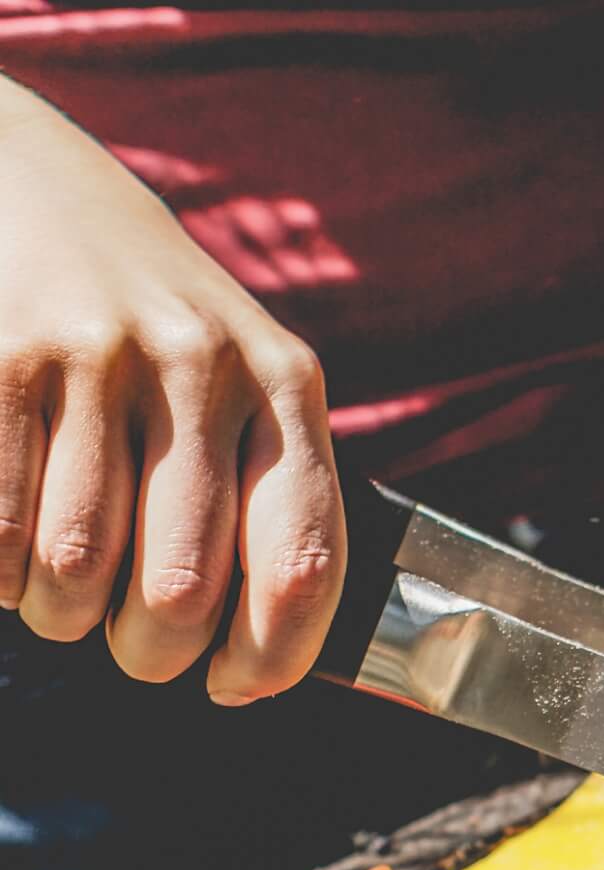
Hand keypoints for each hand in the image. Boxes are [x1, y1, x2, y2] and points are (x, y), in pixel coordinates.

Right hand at [0, 78, 344, 703]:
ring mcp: (96, 354)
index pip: (303, 564)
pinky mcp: (0, 354)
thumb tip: (258, 664)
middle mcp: (201, 365)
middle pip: (181, 590)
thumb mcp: (246, 386)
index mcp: (286, 385)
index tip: (234, 684)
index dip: (269, 657)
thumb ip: (272, 500)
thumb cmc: (159, 330)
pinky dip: (1, 574)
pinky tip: (13, 557)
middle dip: (151, 652)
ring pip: (79, 569)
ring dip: (64, 615)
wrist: (31, 180)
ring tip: (66, 596)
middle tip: (137, 645)